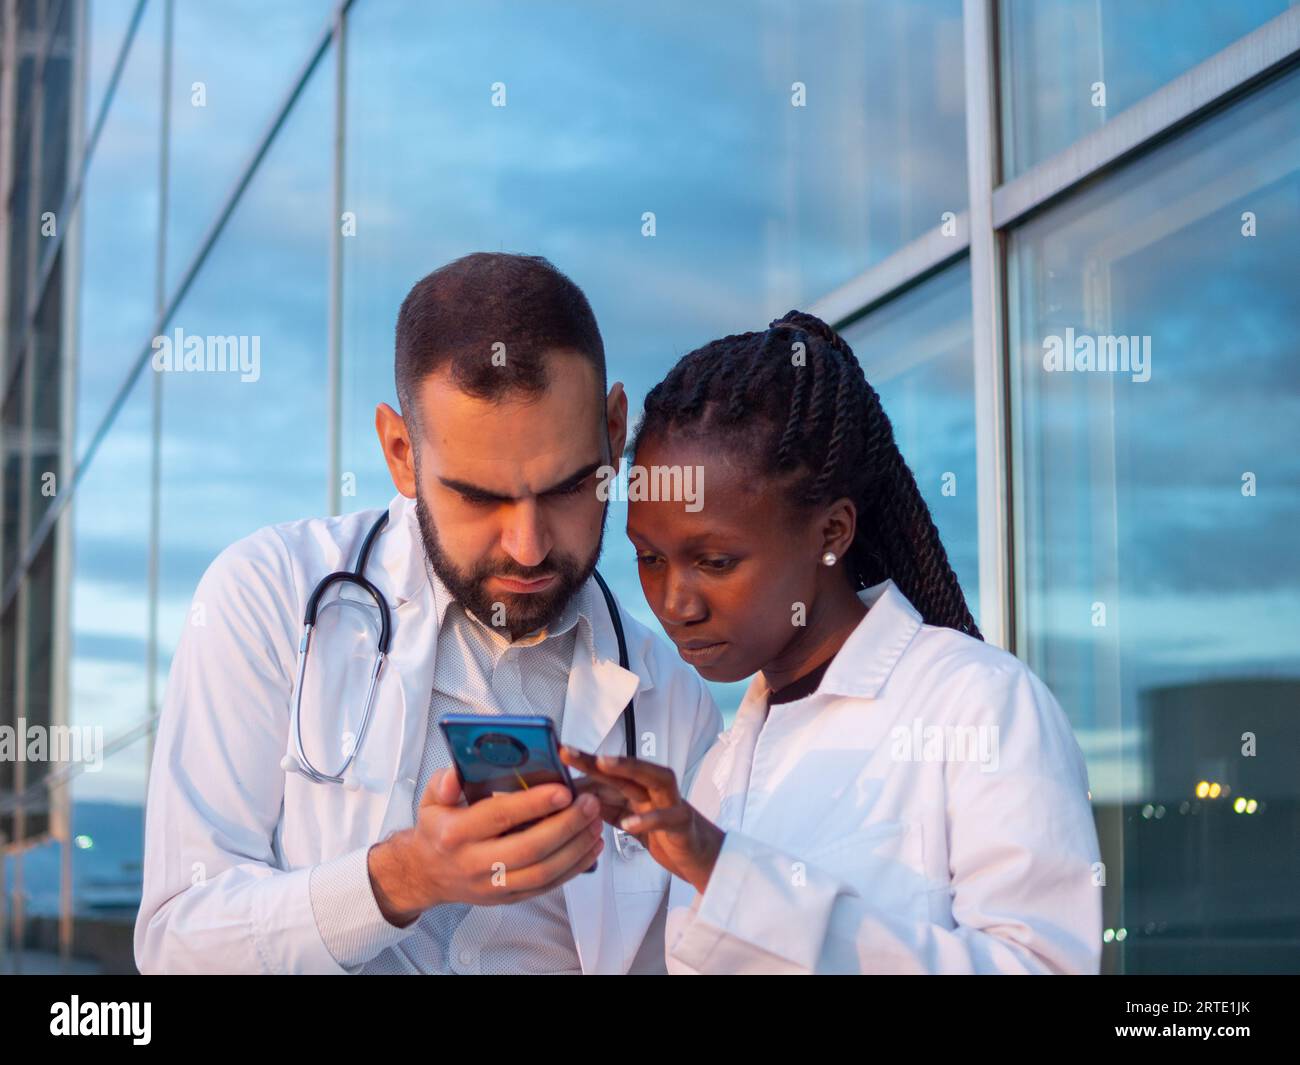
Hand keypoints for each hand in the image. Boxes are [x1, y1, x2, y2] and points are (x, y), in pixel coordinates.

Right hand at [367, 768, 604, 925]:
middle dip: (566, 825)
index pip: (500, 816)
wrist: (427, 873)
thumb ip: (444, 782)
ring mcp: (492, 885)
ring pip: (543, 871)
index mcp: (456, 833)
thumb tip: (455, 773)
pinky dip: (575, 867)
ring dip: (576, 847)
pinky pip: (547, 886)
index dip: (534, 803)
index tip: (563, 789)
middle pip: (529, 848)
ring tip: (596, 822)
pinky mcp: (508, 898)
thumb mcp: (431, 799)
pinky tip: (591, 846)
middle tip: (589, 803)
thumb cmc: (438, 829)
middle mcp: (474, 862)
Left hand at [559, 747, 723, 893]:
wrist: (705, 858)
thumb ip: (607, 808)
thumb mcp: (631, 820)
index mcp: (641, 788)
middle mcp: (656, 790)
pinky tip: (628, 823)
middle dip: (597, 759)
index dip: (585, 763)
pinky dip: (649, 818)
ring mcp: (672, 804)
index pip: (611, 771)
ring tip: (602, 765)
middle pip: (627, 768)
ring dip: (629, 769)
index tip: (558, 754)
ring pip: (654, 778)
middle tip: (569, 753)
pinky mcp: (684, 824)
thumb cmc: (667, 835)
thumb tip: (573, 799)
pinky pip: (668, 817)